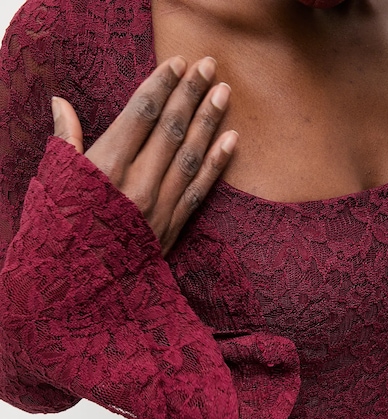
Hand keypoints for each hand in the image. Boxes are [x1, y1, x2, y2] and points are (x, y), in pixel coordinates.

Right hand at [51, 56, 237, 257]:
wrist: (83, 287)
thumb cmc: (65, 229)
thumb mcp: (58, 183)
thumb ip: (66, 142)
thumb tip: (61, 103)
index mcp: (106, 167)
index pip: (140, 114)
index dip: (161, 85)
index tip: (177, 63)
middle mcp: (137, 184)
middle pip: (170, 129)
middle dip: (190, 93)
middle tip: (209, 64)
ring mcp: (159, 206)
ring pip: (190, 155)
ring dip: (209, 121)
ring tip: (224, 92)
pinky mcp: (173, 227)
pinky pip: (200, 190)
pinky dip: (217, 164)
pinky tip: (232, 140)